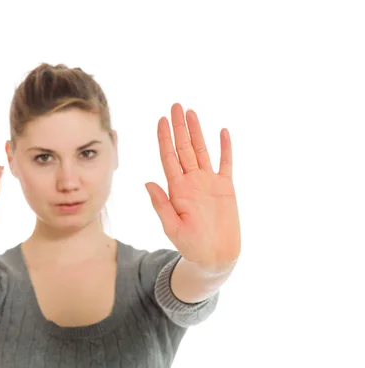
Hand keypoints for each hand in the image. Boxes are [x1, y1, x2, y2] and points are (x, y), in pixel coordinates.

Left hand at [145, 103, 240, 269]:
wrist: (214, 257)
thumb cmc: (190, 245)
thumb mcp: (172, 227)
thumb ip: (161, 204)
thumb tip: (147, 183)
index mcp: (177, 188)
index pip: (168, 157)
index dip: (164, 138)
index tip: (161, 120)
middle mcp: (191, 181)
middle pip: (183, 148)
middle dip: (178, 127)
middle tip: (174, 105)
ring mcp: (209, 182)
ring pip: (202, 150)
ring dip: (196, 131)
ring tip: (190, 112)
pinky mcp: (226, 188)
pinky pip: (226, 163)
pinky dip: (225, 148)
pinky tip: (222, 131)